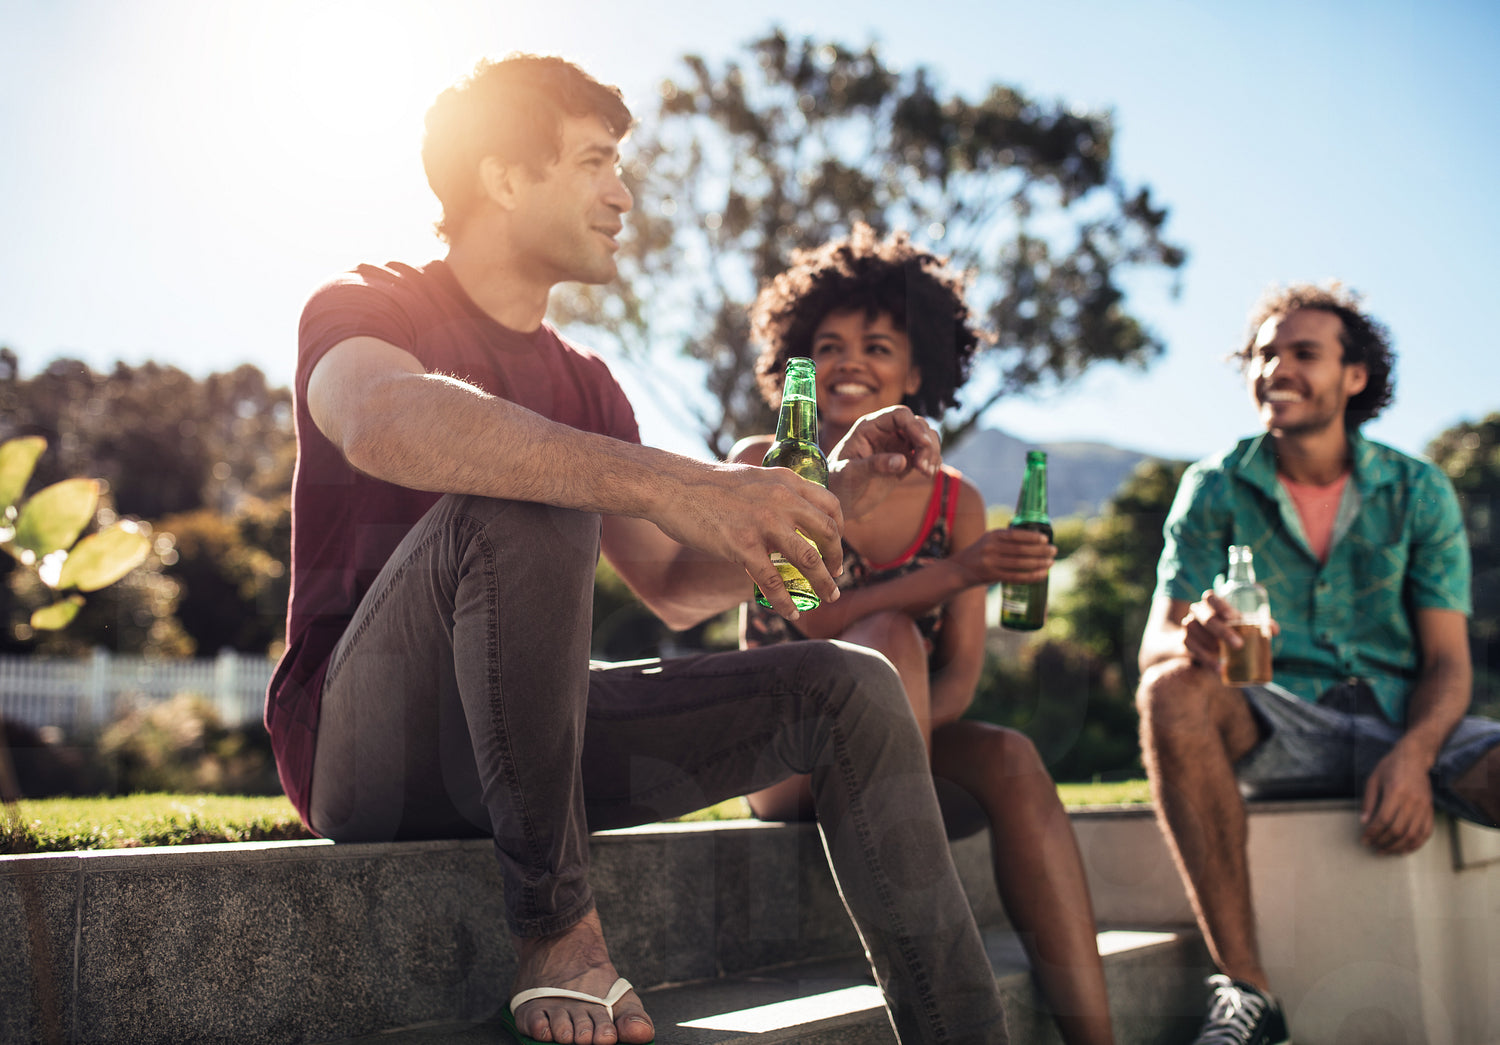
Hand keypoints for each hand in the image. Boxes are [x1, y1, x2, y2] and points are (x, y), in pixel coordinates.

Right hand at [652, 460, 844, 619]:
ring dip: (823, 583)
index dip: (839, 529)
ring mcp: (763, 523)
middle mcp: (781, 500)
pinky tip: (792, 612)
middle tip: (837, 575)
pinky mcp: (742, 545)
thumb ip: (775, 493)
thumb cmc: (708, 485)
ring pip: (808, 559)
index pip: (829, 505)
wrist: (674, 487)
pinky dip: (786, 602)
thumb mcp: (753, 478)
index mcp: (786, 481)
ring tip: (829, 597)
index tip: (836, 545)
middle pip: (827, 533)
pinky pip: (772, 581)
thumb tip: (786, 515)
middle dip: (836, 559)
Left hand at [826, 405, 940, 519]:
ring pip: (926, 438)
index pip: (900, 415)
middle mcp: (885, 432)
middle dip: (926, 443)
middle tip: (923, 467)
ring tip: (927, 473)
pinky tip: (929, 474)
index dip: (915, 426)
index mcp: (870, 427)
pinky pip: (925, 454)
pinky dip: (932, 461)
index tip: (923, 445)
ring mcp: (896, 446)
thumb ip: (875, 465)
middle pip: (918, 424)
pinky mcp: (904, 461)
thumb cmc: (837, 483)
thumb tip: (902, 461)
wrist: (838, 501)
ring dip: (932, 452)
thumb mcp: (851, 474)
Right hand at [953, 527, 1055, 586]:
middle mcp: (991, 548)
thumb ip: (1007, 540)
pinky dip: (1031, 576)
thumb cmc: (981, 553)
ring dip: (1038, 563)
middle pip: (1021, 550)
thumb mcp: (989, 540)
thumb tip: (1035, 542)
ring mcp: (991, 563)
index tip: (1046, 539)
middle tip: (1054, 550)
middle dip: (1040, 551)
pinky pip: (1016, 576)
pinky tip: (1042, 574)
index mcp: (992, 535)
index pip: (1016, 535)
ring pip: (1020, 563)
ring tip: (1051, 562)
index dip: (1032, 537)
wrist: (959, 569)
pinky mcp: (992, 576)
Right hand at [1176, 591, 1279, 672]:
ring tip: (1226, 656)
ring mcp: (1189, 625)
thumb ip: (1256, 624)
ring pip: (1197, 632)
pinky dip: (1207, 659)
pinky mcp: (1185, 640)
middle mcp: (1197, 611)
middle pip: (1207, 618)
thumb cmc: (1226, 627)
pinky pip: (1193, 649)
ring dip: (1212, 645)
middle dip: (1223, 632)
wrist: (1199, 639)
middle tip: (1239, 644)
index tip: (1232, 617)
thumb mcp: (1239, 623)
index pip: (1210, 597)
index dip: (1219, 605)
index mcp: (1211, 603)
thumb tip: (1274, 631)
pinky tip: (1219, 668)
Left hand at [1360, 743, 1435, 854]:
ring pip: (1412, 835)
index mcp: (1395, 792)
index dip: (1373, 833)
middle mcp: (1412, 801)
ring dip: (1397, 847)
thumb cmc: (1390, 767)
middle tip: (1373, 846)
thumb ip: (1369, 802)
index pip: (1383, 820)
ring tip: (1385, 851)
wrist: (1414, 758)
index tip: (1364, 840)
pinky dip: (1415, 844)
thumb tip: (1364, 822)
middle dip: (1383, 842)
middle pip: (1397, 830)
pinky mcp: (1430, 809)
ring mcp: (1424, 806)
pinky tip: (1404, 850)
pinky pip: (1426, 832)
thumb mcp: (1373, 779)